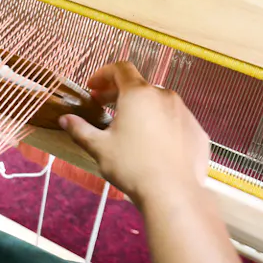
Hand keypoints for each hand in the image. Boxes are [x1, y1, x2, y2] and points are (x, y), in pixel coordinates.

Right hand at [58, 61, 209, 207]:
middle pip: (139, 86)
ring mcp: (185, 113)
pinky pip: (175, 120)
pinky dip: (161, 124)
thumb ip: (80, 129)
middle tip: (104, 106)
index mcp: (138, 94)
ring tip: (130, 128)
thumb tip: (65, 119)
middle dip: (119, 93)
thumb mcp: (99, 147)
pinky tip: (153, 144)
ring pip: (159, 103)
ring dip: (142, 109)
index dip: (104, 74)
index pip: (121, 69)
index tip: (93, 87)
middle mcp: (164, 96)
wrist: (173, 194)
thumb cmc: (132, 166)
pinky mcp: (197, 131)